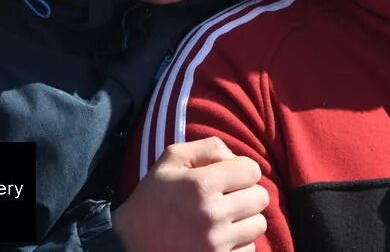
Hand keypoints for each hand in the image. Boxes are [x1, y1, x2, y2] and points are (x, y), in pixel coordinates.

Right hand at [115, 137, 268, 251]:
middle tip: (227, 197)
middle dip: (246, 193)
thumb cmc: (153, 198)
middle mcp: (211, 215)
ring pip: (258, 224)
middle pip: (260, 197)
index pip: (252, 170)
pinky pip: (250, 249)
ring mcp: (216, 244)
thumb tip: (235, 158)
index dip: (242, 170)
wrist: (130, 244)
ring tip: (223, 218)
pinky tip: (220, 237)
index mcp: (200, 185)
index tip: (228, 177)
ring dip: (245, 219)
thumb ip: (207, 147)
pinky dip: (239, 243)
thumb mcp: (171, 159)